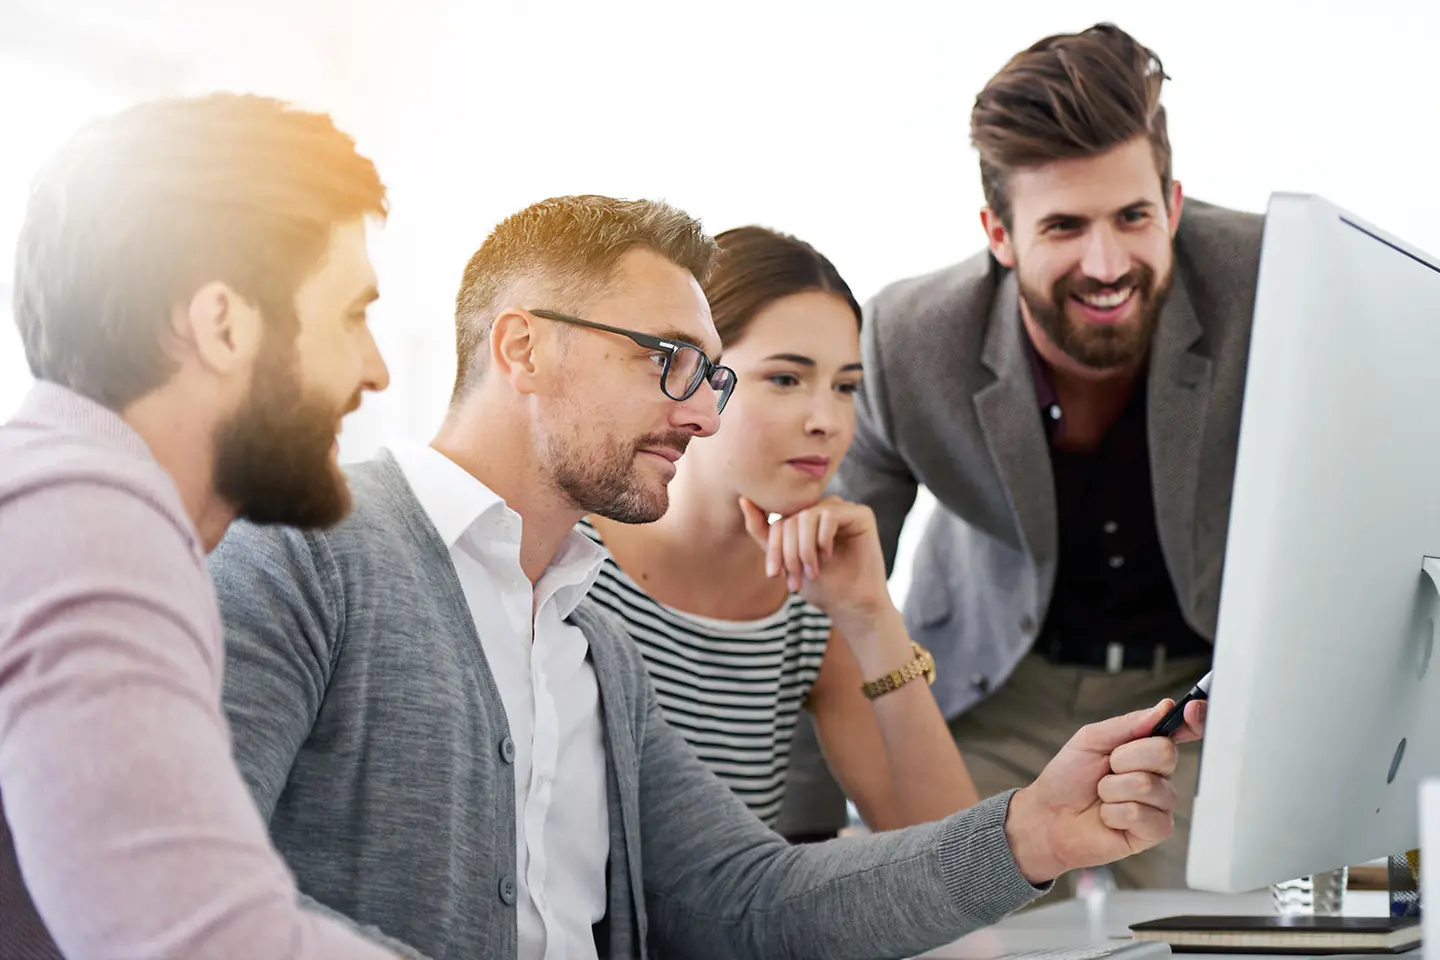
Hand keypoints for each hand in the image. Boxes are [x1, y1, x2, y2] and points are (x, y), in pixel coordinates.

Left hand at [738, 495, 890, 633]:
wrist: (851, 605)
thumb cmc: (820, 586)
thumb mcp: (784, 560)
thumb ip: (763, 532)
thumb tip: (743, 499)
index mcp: (807, 518)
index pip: (779, 521)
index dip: (773, 547)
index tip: (774, 575)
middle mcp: (825, 509)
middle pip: (791, 518)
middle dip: (788, 552)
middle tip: (796, 578)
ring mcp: (843, 509)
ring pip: (807, 515)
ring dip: (804, 548)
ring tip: (812, 570)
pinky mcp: (860, 514)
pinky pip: (829, 514)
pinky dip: (823, 539)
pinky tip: (828, 556)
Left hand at [1003, 699, 1203, 884]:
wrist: (1048, 817)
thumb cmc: (1067, 779)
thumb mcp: (1091, 740)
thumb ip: (1127, 724)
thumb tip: (1163, 708)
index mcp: (1146, 748)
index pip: (1181, 732)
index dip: (1193, 720)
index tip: (1190, 710)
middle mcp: (1159, 775)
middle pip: (1165, 752)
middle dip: (1124, 758)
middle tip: (1106, 769)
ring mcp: (1160, 804)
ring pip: (1147, 785)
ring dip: (1112, 789)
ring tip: (1102, 796)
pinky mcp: (1154, 831)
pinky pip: (1140, 814)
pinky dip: (1113, 813)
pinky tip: (1108, 817)